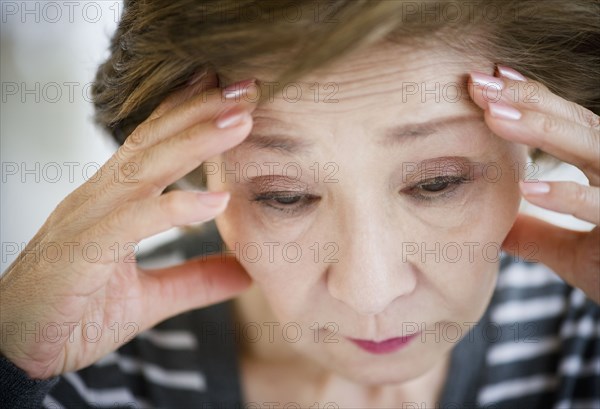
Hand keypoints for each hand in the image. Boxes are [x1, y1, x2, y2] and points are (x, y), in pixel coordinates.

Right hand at [0, 74, 256, 377]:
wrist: (11, 352)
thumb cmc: (71, 316)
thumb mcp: (148, 299)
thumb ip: (195, 281)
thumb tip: (246, 272)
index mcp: (111, 202)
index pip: (153, 144)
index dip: (191, 114)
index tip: (233, 94)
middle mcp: (97, 200)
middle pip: (154, 142)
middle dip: (202, 111)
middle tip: (249, 87)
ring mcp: (85, 221)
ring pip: (144, 168)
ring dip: (195, 141)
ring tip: (241, 122)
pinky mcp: (78, 253)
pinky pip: (130, 222)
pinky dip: (174, 208)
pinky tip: (216, 200)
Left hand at [468, 65, 599, 302]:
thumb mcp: (573, 254)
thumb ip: (538, 236)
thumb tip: (497, 226)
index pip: (568, 124)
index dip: (531, 100)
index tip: (489, 82)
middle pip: (577, 125)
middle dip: (527, 101)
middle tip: (479, 85)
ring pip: (592, 149)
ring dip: (543, 131)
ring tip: (495, 117)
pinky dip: (568, 195)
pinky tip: (529, 188)